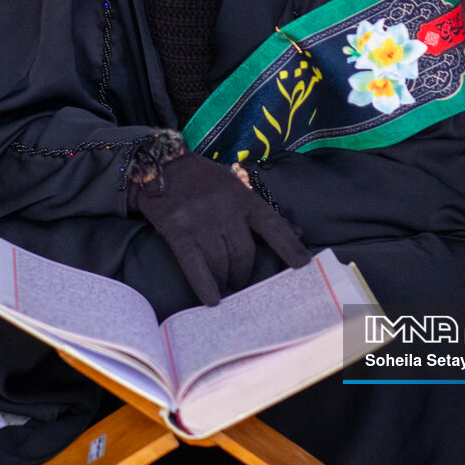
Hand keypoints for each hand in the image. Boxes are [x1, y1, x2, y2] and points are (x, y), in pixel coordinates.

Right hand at [128, 153, 310, 305]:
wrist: (161, 164)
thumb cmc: (203, 179)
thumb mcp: (236, 187)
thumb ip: (263, 212)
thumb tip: (298, 233)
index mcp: (243, 197)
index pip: (273, 226)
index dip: (289, 247)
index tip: (303, 265)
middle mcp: (225, 210)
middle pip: (244, 253)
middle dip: (243, 273)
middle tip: (239, 282)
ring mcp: (201, 221)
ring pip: (220, 263)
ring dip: (223, 278)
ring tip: (223, 284)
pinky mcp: (177, 230)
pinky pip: (194, 265)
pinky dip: (204, 285)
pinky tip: (212, 300)